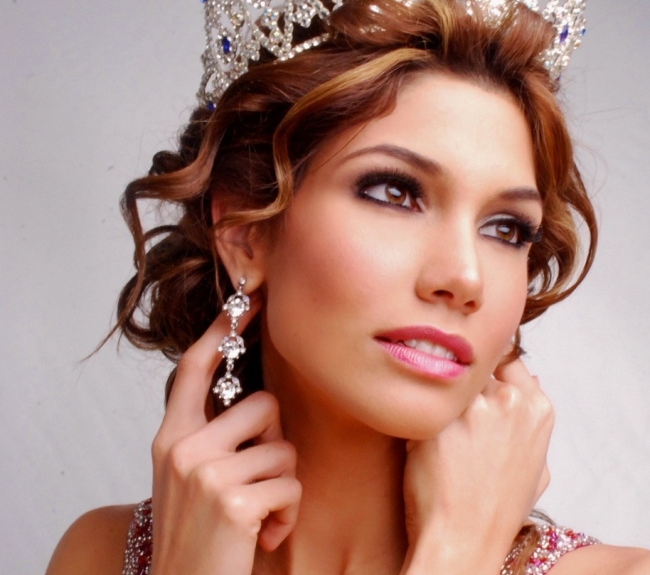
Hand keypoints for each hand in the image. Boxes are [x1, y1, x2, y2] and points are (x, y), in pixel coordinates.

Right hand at [148, 293, 301, 574]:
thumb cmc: (199, 536)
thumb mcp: (192, 479)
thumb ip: (213, 437)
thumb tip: (260, 402)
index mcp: (171, 438)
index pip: (195, 368)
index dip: (222, 330)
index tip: (247, 299)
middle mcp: (182, 448)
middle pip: (263, 403)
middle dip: (275, 442)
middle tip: (257, 482)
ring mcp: (205, 473)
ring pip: (283, 448)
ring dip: (282, 486)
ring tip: (257, 515)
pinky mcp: (233, 501)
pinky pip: (290, 486)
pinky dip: (286, 516)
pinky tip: (261, 537)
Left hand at [402, 358, 552, 574]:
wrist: (464, 541)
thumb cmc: (497, 511)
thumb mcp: (536, 467)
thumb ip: (531, 420)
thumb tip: (529, 379)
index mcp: (538, 409)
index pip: (508, 357)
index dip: (486, 369)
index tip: (471, 384)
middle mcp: (510, 402)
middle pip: (475, 368)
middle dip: (461, 386)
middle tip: (452, 414)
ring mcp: (474, 409)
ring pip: (447, 382)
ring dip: (439, 400)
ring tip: (439, 435)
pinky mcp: (438, 419)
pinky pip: (422, 401)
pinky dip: (417, 417)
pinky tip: (423, 445)